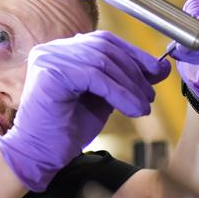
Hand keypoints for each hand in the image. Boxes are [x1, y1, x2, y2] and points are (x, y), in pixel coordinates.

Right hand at [0, 31, 169, 191]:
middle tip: (149, 96)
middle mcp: (54, 49)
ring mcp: (50, 58)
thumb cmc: (66, 131)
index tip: (157, 72)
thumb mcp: (102, 99)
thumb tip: (159, 68)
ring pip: (102, 61)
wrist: (39, 156)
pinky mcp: (51, 73)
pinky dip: (118, 93)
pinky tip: (132, 109)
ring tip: (143, 107)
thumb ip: (123, 81)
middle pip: (105, 47)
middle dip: (135, 70)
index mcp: (64, 51)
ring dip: (129, 85)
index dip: (135, 55)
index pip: (105, 41)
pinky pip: (94, 77)